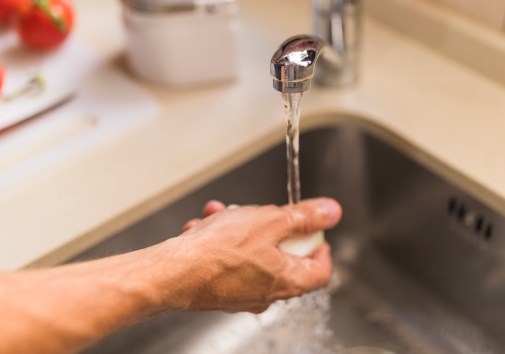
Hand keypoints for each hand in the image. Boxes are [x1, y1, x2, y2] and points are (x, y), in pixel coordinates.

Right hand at [164, 198, 340, 313]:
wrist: (173, 272)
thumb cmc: (218, 252)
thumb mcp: (271, 221)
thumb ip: (304, 216)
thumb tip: (331, 212)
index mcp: (288, 281)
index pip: (321, 270)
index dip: (320, 244)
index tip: (312, 228)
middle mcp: (267, 293)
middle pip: (284, 256)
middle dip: (268, 225)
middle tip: (259, 212)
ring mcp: (241, 293)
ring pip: (250, 253)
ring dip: (237, 227)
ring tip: (221, 213)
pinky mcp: (218, 289)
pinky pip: (227, 260)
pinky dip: (218, 240)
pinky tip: (204, 227)